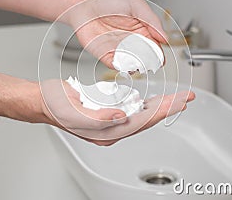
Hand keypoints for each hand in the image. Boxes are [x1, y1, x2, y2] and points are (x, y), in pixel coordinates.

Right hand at [40, 79, 194, 145]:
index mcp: (106, 132)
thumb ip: (99, 118)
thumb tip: (122, 117)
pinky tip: (154, 101)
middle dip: (169, 108)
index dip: (163, 110)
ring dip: (161, 106)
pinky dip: (147, 104)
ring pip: (143, 115)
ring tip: (177, 99)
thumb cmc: (56, 106)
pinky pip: (133, 110)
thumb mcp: (75, 113)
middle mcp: (112, 129)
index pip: (142, 120)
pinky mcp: (109, 113)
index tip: (179, 101)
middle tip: (187, 98)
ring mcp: (111, 122)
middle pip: (147, 118)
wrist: (44, 101)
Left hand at [67, 0, 167, 67]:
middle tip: (150, 64)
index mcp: (142, 29)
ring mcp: (118, 49)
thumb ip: (152, 20)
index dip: (158, 54)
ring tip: (137, 64)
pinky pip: (116, 65)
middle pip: (145, 58)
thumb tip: (164, 38)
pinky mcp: (105, 55)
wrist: (84, 2)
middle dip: (148, 63)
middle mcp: (131, 41)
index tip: (160, 58)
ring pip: (132, 64)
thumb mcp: (136, 4)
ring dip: (136, 67)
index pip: (155, 46)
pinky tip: (124, 64)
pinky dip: (121, 67)